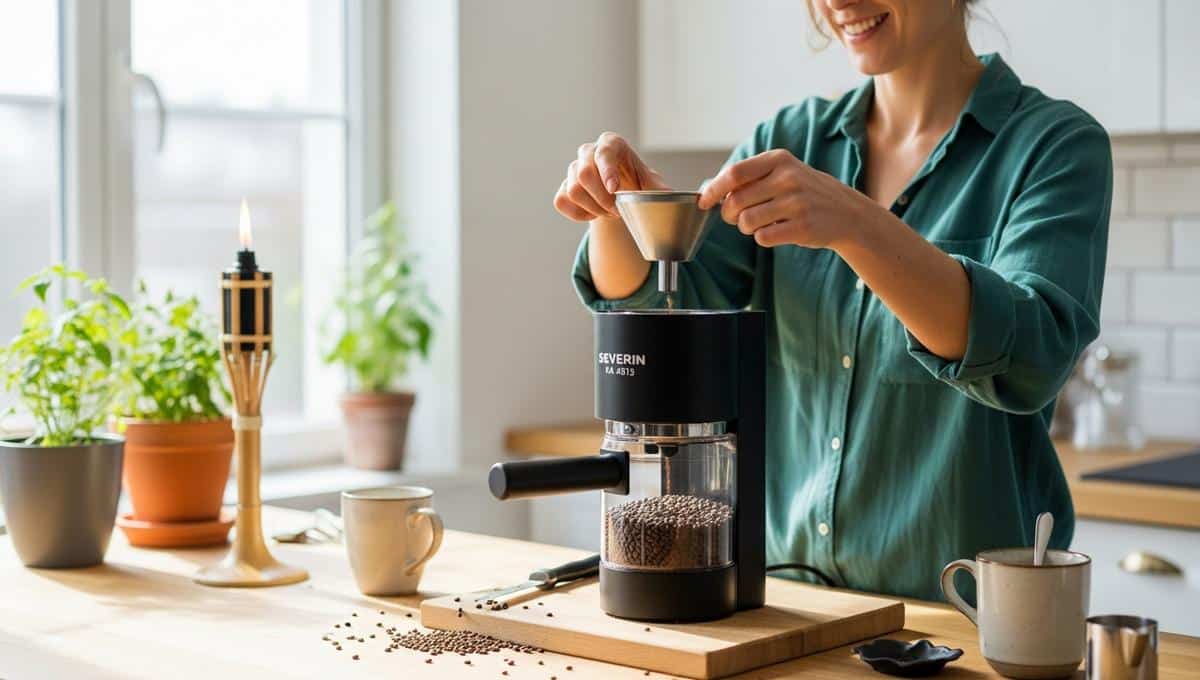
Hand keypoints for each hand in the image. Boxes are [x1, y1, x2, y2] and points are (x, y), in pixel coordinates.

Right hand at [553, 132, 668, 221]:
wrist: (619, 194)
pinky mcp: (563, 186)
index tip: (615, 190)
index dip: (607, 171)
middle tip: (617, 211)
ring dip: (593, 208)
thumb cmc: (637, 183)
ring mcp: (573, 168)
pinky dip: (579, 214)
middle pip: (584, 173)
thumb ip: (660, 189)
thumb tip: (677, 197)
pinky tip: (594, 213)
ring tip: (608, 212)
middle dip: (602, 199)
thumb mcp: (651, 184)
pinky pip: (562, 201)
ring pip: (573, 191)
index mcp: (612, 144)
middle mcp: (589, 152)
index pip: (604, 153)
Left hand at [697, 149, 872, 249]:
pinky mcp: (802, 227)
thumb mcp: (783, 172)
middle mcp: (788, 178)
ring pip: (746, 222)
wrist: (847, 213)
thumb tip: (708, 190)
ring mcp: (797, 203)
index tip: (704, 202)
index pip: (735, 173)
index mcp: (779, 160)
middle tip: (736, 217)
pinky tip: (776, 231)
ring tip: (760, 223)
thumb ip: (750, 177)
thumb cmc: (805, 192)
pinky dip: (762, 238)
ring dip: (746, 228)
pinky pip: (763, 238)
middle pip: (736, 201)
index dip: (714, 190)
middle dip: (728, 214)